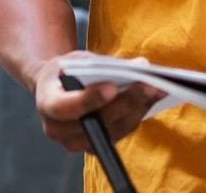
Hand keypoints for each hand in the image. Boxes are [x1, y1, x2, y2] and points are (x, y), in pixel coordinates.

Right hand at [31, 51, 165, 152]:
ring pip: (114, 128)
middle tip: (149, 84)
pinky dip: (139, 112)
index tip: (112, 88)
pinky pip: (121, 131)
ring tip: (159, 87)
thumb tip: (141, 66)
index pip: (65, 107)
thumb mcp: (78, 59)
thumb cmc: (68, 70)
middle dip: (126, 101)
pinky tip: (154, 96)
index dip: (89, 100)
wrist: (57, 88)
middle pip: (97, 120)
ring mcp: (77, 142)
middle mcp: (58, 130)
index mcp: (47, 104)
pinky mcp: (96, 145)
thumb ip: (104, 63)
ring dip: (138, 107)